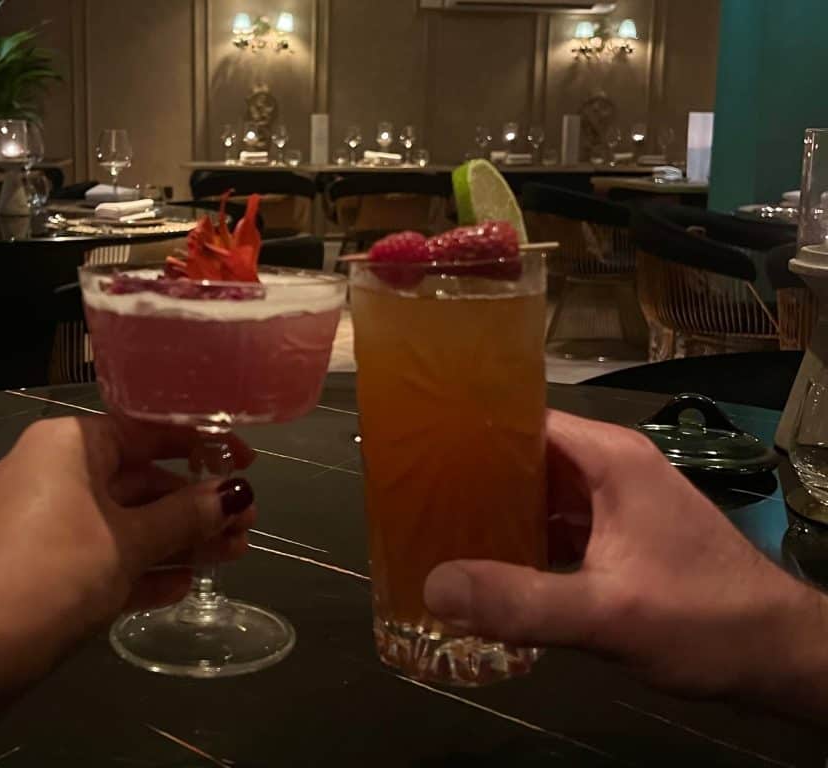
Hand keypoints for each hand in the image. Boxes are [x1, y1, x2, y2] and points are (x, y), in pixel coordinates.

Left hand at [0, 416, 255, 718]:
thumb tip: (235, 496)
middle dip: (195, 507)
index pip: (148, 431)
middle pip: (141, 481)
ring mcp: (46, 522)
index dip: (203, 446)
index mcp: (71, 445)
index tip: (246, 462)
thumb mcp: (129, 541)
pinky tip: (183, 586)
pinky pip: (103, 556)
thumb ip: (186, 517)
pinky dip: (141, 568)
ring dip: (178, 541)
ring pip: (126, 523)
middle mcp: (56, 472)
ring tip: (234, 555)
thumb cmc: (55, 571)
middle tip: (247, 526)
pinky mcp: (42, 568)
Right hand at [424, 410, 827, 719]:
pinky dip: (523, 542)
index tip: (415, 450)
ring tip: (434, 530)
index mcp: (609, 459)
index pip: (523, 420)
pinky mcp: (620, 541)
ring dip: (495, 512)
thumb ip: (522, 601)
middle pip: (525, 457)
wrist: (779, 659)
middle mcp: (610, 469)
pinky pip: (558, 528)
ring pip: (540, 495)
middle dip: (471, 477)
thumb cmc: (704, 619)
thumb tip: (434, 587)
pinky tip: (486, 568)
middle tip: (410, 498)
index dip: (469, 431)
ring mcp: (618, 506)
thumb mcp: (608, 612)